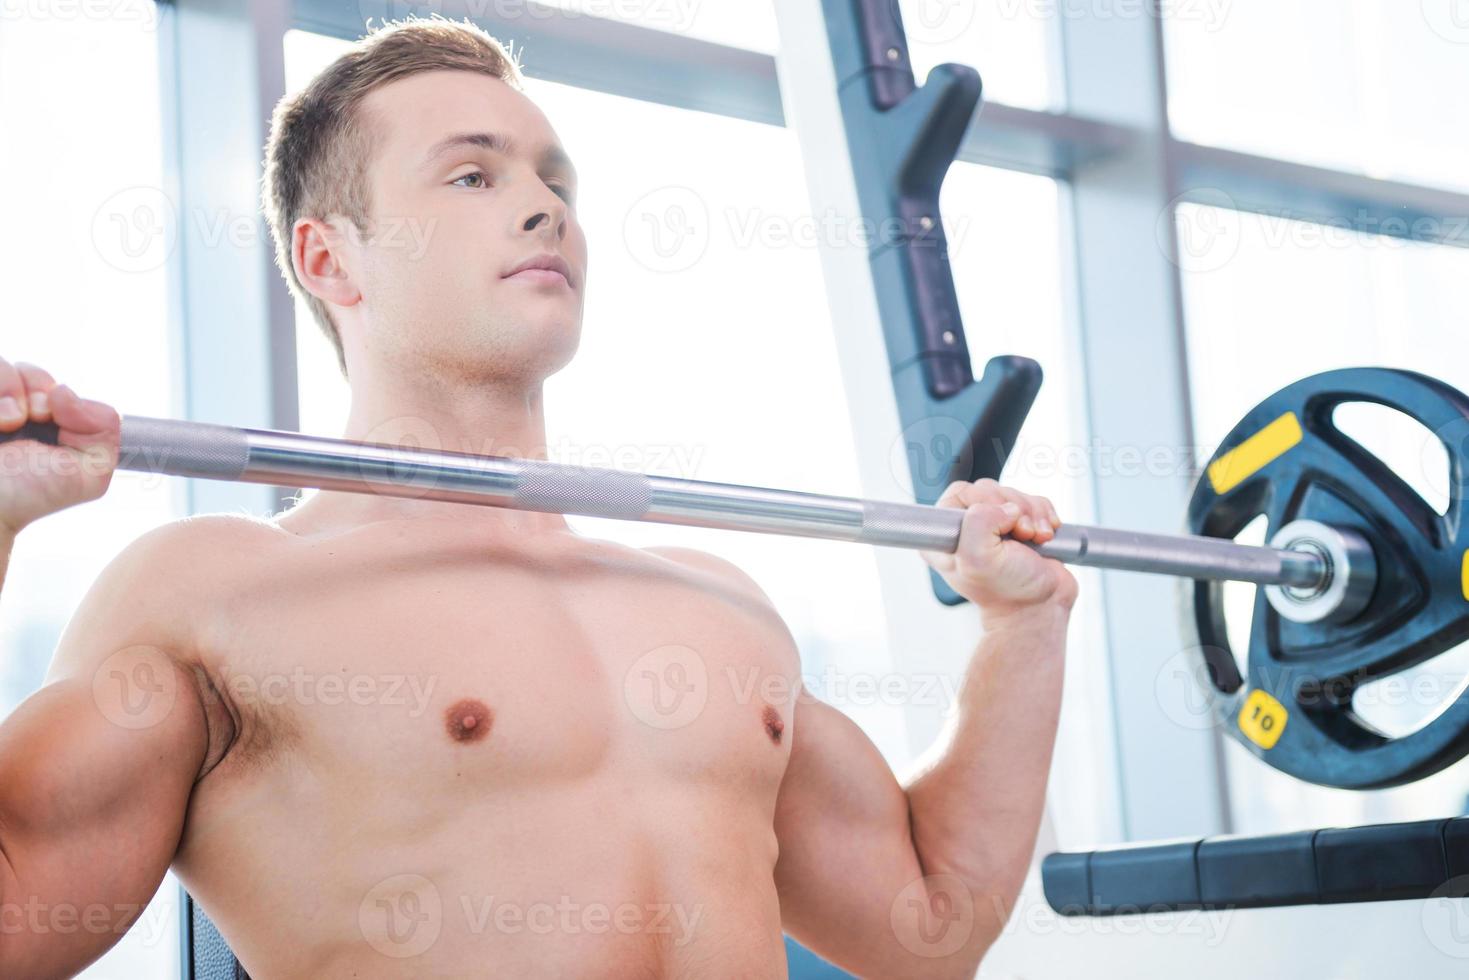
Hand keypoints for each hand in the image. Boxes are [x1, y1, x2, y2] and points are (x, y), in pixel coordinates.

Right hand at [0, 357, 119, 535]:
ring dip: (8, 388)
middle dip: (35, 388)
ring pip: (3, 364)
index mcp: (43, 423)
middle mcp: (11, 410)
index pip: (52, 385)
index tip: (57, 416)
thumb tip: (65, 391)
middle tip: (30, 418)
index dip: (57, 393)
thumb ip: (105, 431)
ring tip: (7, 423)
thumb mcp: (88, 472)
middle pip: (27, 370)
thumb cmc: (27, 496)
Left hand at [918, 478, 1078, 622]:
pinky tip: (1043, 537)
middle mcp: (969, 529)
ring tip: (1034, 539)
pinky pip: (1036, 503)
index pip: (960, 493)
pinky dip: (1045, 517)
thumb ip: (978, 521)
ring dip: (1033, 515)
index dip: (984, 501)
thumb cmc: (1008, 593)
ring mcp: (996, 526)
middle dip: (1014, 509)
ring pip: (1016, 495)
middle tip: (1021, 534)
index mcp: (948, 537)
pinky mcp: (1022, 526)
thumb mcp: (979, 559)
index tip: (1000, 524)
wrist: (1040, 608)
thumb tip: (1004, 507)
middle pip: (990, 490)